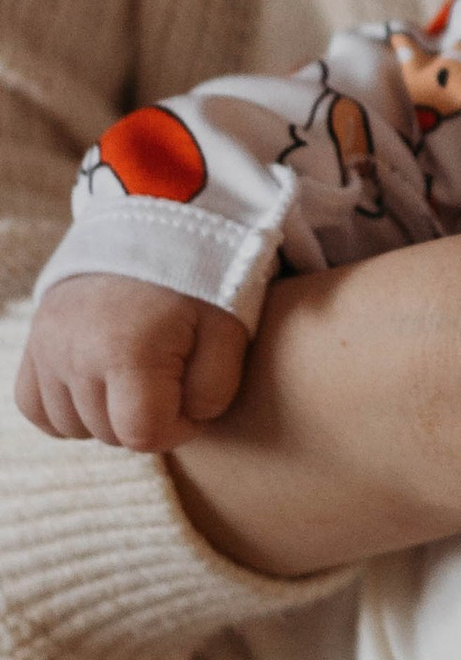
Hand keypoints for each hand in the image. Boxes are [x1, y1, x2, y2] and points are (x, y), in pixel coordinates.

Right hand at [16, 282, 246, 451]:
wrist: (152, 224)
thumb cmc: (199, 281)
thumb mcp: (229, 331)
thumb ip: (215, 390)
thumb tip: (183, 421)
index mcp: (126, 353)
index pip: (144, 435)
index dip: (178, 428)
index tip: (193, 398)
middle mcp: (75, 354)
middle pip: (109, 434)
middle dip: (146, 418)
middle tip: (169, 379)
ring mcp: (46, 348)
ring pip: (71, 426)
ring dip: (106, 416)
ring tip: (135, 378)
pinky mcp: (33, 342)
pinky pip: (34, 407)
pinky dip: (64, 409)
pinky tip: (97, 388)